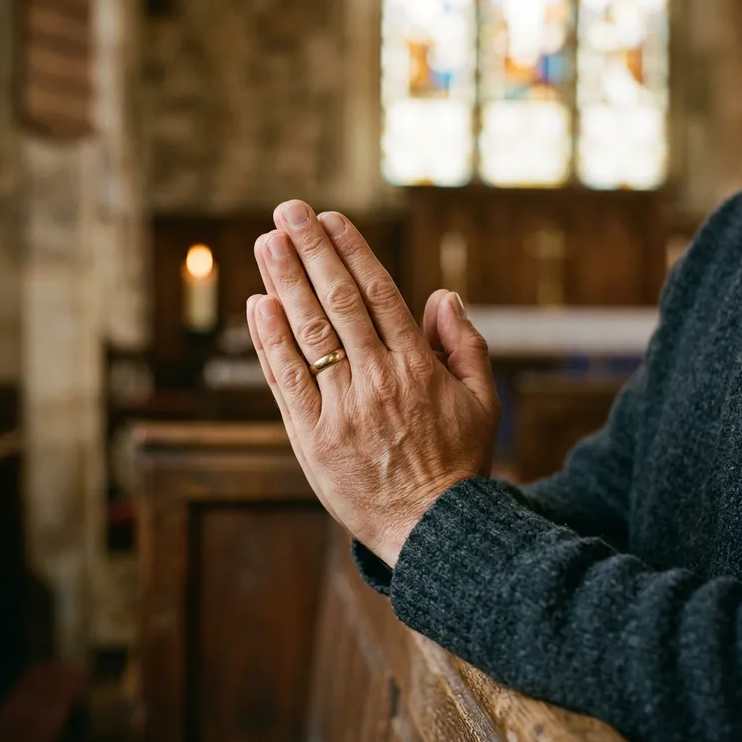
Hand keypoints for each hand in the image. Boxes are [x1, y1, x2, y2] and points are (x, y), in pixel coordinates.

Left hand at [247, 201, 500, 566]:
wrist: (432, 529)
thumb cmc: (458, 462)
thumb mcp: (483, 401)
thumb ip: (465, 344)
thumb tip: (442, 295)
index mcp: (418, 366)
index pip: (379, 294)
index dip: (351, 251)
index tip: (330, 219)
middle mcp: (376, 380)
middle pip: (338, 302)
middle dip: (310, 251)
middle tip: (287, 211)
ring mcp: (341, 409)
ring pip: (308, 334)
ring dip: (284, 283)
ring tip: (267, 243)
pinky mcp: (312, 438)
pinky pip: (286, 382)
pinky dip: (270, 342)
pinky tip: (258, 305)